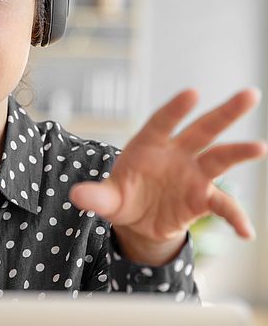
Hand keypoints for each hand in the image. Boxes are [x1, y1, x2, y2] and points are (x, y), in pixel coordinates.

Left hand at [69, 88, 266, 265]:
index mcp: (148, 145)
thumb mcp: (107, 199)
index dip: (176, 109)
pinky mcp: (202, 198)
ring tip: (260, 147)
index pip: (162, 122)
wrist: (137, 220)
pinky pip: (222, 205)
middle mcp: (176, 154)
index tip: (192, 93)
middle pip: (202, 130)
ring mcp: (192, 174)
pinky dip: (235, 217)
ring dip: (239, 152)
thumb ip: (96, 196)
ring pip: (219, 158)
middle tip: (250, 95)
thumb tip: (77, 196)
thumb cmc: (122, 197)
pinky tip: (246, 232)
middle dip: (224, 113)